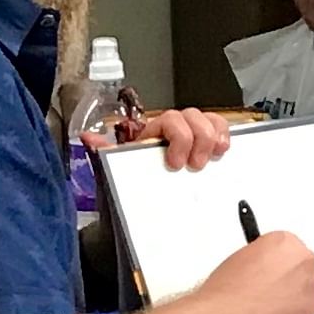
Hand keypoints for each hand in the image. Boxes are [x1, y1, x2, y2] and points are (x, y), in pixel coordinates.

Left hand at [98, 106, 231, 171]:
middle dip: (198, 139)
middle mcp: (174, 129)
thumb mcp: (118, 168)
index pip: (169, 120)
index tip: (176, 162)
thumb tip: (87, 136)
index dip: (178, 137)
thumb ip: (104, 152)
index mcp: (153, 133)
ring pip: (210, 119)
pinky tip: (222, 150)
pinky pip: (222, 128)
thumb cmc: (137, 182)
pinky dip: (226, 135)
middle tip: (195, 165)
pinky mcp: (208, 145)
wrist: (149, 197)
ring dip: (214, 136)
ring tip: (213, 156)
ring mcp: (193, 134)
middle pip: (193, 116)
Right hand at [200, 231, 313, 313]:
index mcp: (287, 243)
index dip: (275, 262)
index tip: (268, 270)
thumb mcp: (240, 257)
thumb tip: (263, 267)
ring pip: (304, 294)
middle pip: (300, 270)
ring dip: (290, 300)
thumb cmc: (226, 291)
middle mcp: (304, 264)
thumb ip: (262, 257)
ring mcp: (310, 290)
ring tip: (263, 308)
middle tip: (265, 290)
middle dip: (286, 280)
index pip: (289, 248)